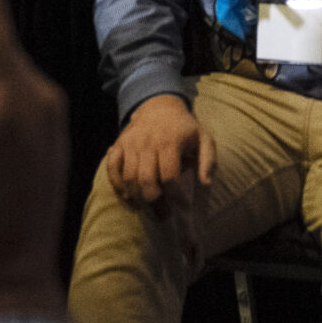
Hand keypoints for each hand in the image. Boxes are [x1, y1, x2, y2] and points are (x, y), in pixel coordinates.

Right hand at [103, 92, 214, 209]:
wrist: (159, 106)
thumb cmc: (185, 128)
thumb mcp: (204, 138)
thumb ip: (209, 160)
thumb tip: (206, 183)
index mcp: (170, 141)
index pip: (169, 176)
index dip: (175, 195)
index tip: (181, 207)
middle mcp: (147, 142)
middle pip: (146, 180)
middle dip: (154, 203)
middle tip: (164, 216)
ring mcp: (131, 143)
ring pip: (129, 178)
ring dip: (136, 198)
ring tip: (147, 210)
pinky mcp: (119, 145)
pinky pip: (112, 169)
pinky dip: (118, 186)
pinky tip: (128, 198)